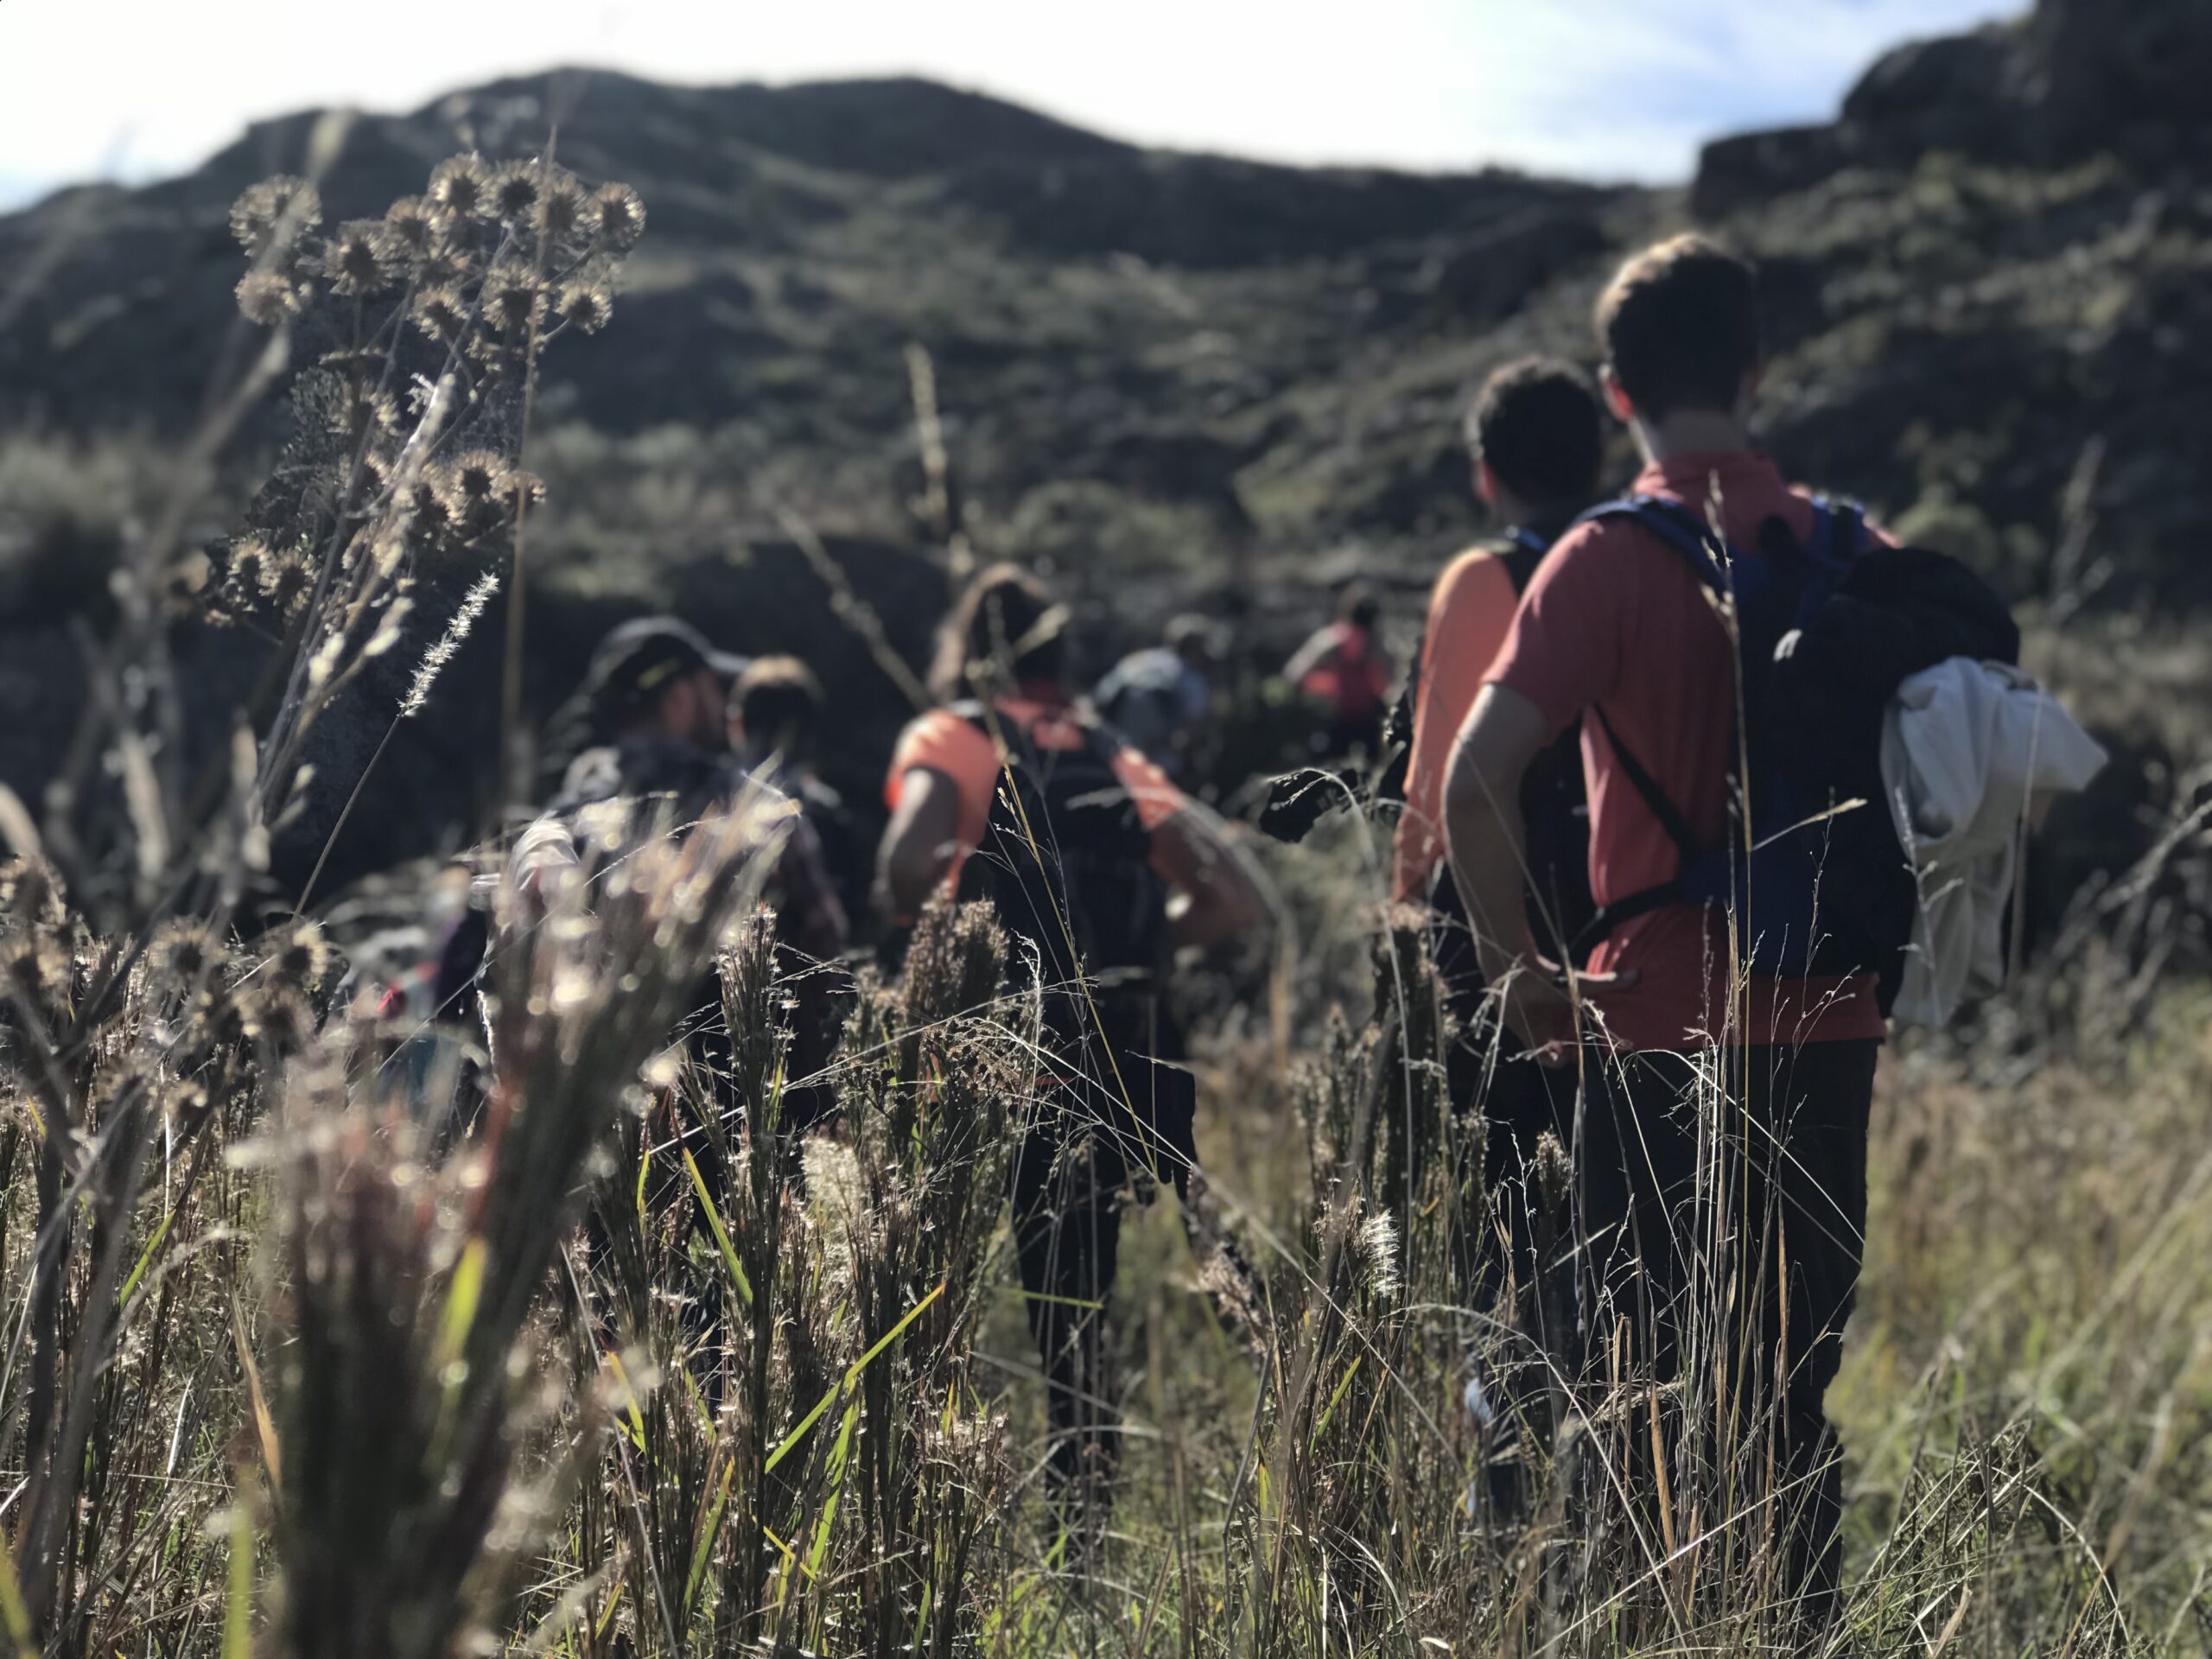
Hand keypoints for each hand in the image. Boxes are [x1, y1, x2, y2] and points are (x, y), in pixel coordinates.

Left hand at [1489, 955, 1636, 1063]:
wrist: (1516, 976)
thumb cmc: (1550, 979)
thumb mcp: (1582, 985)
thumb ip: (1608, 984)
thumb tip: (1637, 974)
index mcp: (1573, 1014)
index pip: (1589, 1035)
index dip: (1597, 1043)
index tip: (1609, 1049)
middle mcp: (1560, 1025)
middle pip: (1575, 1047)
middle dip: (1581, 1053)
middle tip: (1585, 1051)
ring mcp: (1544, 1032)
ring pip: (1560, 1055)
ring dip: (1566, 1057)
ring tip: (1568, 1050)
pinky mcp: (1529, 1038)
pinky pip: (1541, 1058)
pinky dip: (1549, 1059)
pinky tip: (1555, 1051)